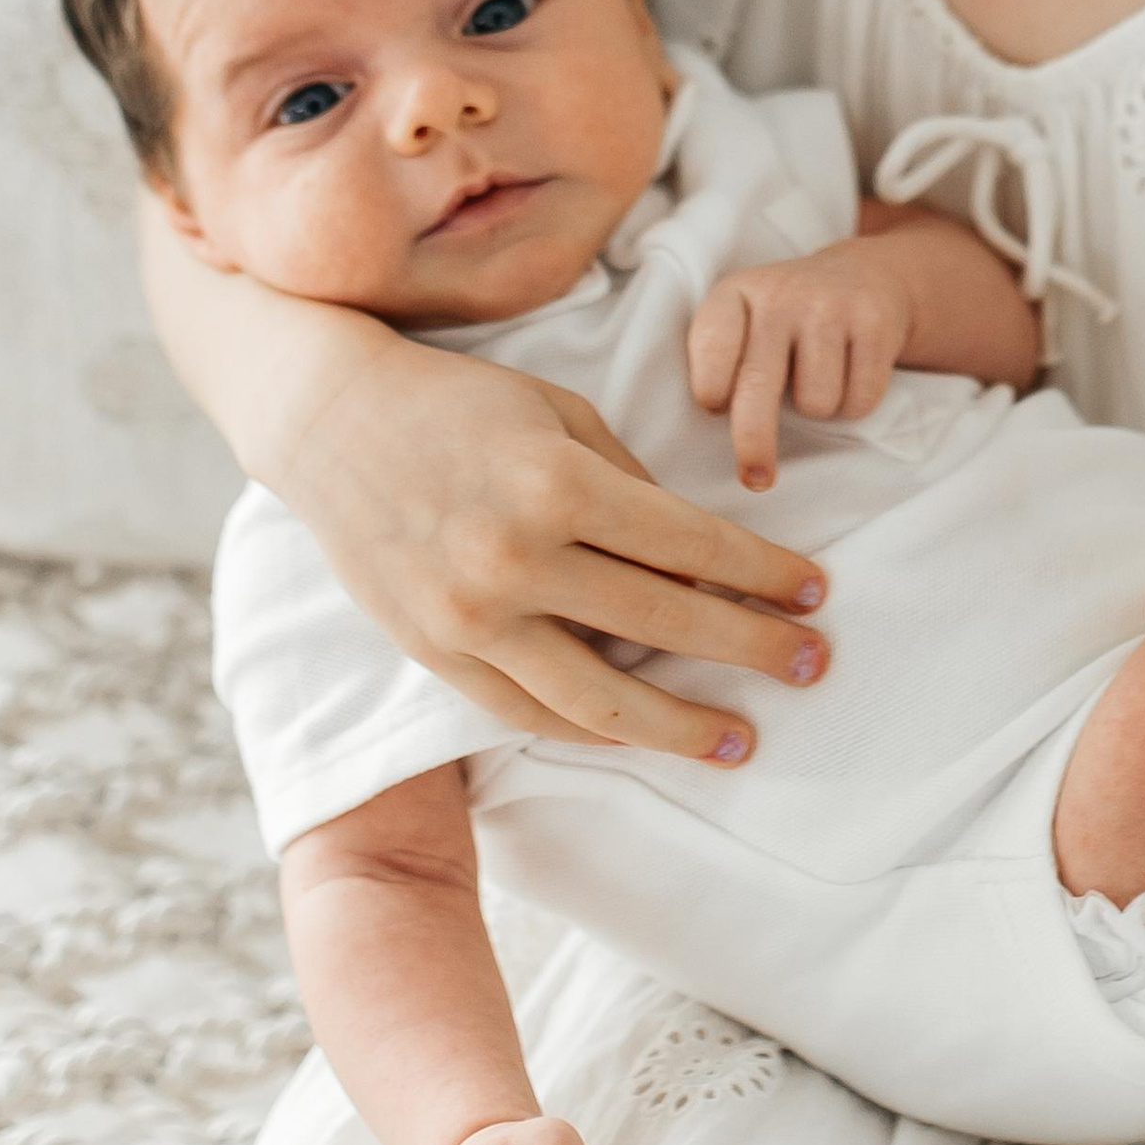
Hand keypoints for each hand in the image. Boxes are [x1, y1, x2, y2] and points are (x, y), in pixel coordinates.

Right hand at [279, 328, 830, 758]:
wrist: (330, 422)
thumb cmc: (459, 404)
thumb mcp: (558, 413)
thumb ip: (630, 483)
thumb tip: (701, 555)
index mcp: (556, 482)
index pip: (689, 546)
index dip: (763, 575)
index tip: (814, 594)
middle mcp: (514, 557)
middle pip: (662, 621)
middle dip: (751, 648)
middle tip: (813, 666)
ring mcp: (469, 616)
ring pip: (596, 696)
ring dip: (679, 724)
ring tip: (739, 740)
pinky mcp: (434, 652)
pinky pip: (527, 711)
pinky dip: (591, 730)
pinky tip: (641, 736)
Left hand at [687, 240, 915, 489]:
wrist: (861, 277)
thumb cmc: (786, 320)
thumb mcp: (744, 320)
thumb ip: (722, 361)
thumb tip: (717, 427)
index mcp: (736, 294)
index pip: (713, 346)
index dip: (711, 389)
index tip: (715, 411)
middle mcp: (781, 294)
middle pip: (759, 385)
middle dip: (754, 442)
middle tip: (756, 480)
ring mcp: (831, 305)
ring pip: (816, 401)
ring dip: (818, 410)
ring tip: (819, 381)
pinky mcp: (875, 322)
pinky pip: (860, 399)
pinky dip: (855, 404)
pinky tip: (852, 375)